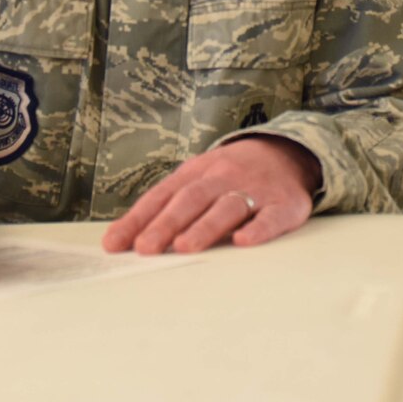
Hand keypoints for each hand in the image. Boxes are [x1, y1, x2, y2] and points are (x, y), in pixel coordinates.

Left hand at [102, 136, 319, 255]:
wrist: (287, 153)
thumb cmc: (231, 175)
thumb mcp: (197, 178)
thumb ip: (165, 205)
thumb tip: (121, 238)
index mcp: (196, 172)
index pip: (162, 195)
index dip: (138, 219)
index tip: (115, 243)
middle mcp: (223, 178)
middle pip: (191, 199)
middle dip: (166, 224)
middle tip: (145, 248)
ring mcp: (254, 190)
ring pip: (227, 207)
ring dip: (204, 227)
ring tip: (184, 247)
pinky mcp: (283, 205)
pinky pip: (270, 216)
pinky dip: (258, 229)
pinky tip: (243, 241)